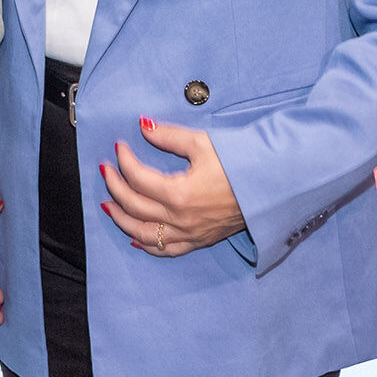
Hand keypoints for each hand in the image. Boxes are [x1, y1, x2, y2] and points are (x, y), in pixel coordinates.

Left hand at [100, 118, 246, 255]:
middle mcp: (181, 218)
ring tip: (108, 205)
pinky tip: (135, 238)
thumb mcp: (203, 143)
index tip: (120, 147)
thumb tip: (144, 126)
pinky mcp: (200, 240)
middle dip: (114, 187)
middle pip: (134, 206)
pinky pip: (167, 250)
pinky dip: (147, 245)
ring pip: (144, 234)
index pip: (137, 177)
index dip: (124, 160)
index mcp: (179, 194)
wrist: (270, 187)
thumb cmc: (241, 164)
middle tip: (106, 171)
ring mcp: (190, 233)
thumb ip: (169, 136)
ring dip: (122, 219)